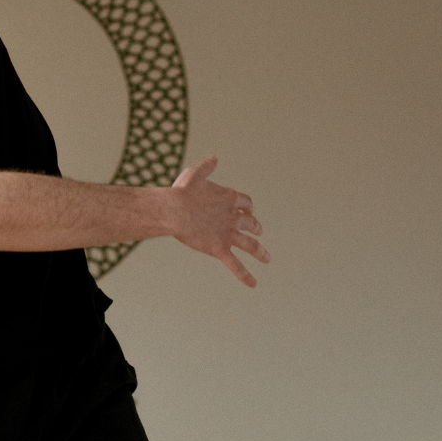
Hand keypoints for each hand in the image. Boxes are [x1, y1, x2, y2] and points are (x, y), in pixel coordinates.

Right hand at [169, 155, 269, 287]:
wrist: (174, 211)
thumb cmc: (182, 191)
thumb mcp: (195, 174)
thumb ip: (206, 167)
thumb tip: (214, 157)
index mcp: (227, 197)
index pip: (245, 202)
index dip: (248, 207)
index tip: (248, 210)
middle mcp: (231, 216)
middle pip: (250, 223)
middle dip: (255, 227)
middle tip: (259, 231)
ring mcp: (227, 233)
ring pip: (249, 244)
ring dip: (260, 251)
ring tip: (267, 258)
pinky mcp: (219, 248)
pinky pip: (235, 265)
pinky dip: (244, 275)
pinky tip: (253, 283)